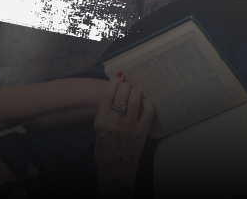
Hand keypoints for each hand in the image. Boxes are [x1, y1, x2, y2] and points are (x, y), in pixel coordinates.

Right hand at [93, 73, 154, 198]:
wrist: (115, 171)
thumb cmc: (105, 152)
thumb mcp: (98, 132)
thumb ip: (105, 116)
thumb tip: (114, 98)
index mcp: (101, 122)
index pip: (106, 96)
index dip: (113, 83)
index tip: (118, 76)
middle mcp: (115, 122)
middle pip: (121, 94)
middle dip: (126, 86)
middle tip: (127, 86)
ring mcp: (129, 126)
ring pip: (134, 100)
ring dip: (136, 92)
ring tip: (136, 91)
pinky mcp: (141, 131)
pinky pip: (148, 111)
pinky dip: (147, 103)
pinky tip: (145, 101)